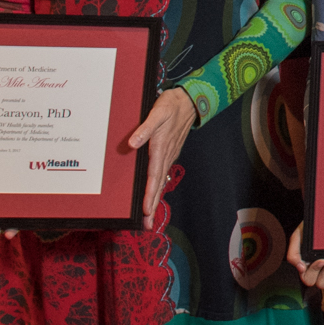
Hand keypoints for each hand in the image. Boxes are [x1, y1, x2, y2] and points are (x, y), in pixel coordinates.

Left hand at [126, 87, 196, 229]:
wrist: (190, 100)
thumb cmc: (171, 105)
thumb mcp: (157, 113)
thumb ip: (145, 129)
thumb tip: (133, 144)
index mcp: (161, 148)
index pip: (153, 176)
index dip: (149, 194)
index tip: (146, 210)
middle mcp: (166, 155)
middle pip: (158, 185)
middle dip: (153, 205)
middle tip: (148, 225)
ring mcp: (169, 155)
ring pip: (160, 181)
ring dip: (155, 199)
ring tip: (150, 216)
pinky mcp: (169, 152)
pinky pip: (162, 174)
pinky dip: (158, 187)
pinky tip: (155, 193)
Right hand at [283, 221, 323, 288]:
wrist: (321, 214)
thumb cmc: (308, 228)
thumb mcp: (297, 237)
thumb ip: (293, 253)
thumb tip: (300, 268)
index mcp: (307, 266)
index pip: (308, 279)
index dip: (314, 272)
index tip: (321, 259)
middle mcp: (319, 268)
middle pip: (322, 283)